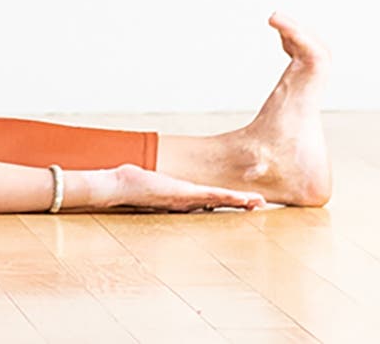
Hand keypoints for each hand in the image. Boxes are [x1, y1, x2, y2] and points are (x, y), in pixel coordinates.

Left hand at [91, 164, 264, 212]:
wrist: (118, 188)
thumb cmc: (131, 184)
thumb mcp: (149, 181)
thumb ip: (157, 180)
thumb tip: (157, 174)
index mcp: (181, 199)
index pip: (210, 201)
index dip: (228, 201)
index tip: (244, 201)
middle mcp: (187, 202)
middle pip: (219, 204)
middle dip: (240, 205)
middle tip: (261, 205)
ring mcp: (186, 199)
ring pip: (218, 201)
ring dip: (239, 202)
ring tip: (258, 203)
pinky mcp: (183, 194)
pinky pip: (210, 196)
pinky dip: (227, 198)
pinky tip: (240, 198)